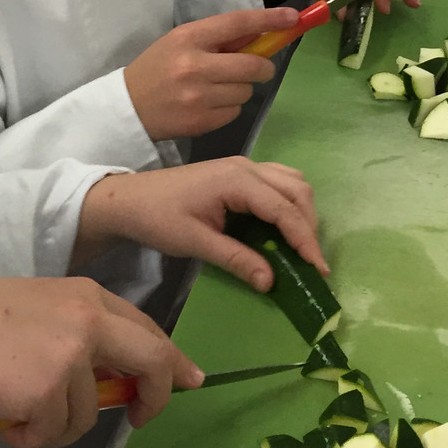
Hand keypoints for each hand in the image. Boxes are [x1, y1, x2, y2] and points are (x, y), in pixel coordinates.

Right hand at [0, 276, 199, 445]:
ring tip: (19, 410)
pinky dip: (32, 436)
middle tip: (141, 417)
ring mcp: (73, 355)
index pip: (146, 327)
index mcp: (87, 295)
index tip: (188, 378)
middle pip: (152, 360)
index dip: (170, 358)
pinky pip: (56, 432)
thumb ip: (78, 333)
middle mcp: (89, 319)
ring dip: (58, 424)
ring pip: (91, 413)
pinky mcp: (50, 392)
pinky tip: (6, 419)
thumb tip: (110, 377)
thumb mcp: (39, 307)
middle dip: (156, 395)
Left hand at [77, 157, 325, 291]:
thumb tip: (272, 282)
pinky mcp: (239, 172)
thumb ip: (236, 259)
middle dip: (309, 226)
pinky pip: (278, 180)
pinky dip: (290, 202)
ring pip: (291, 182)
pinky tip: (283, 227)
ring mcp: (244, 166)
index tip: (318, 269)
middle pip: (296, 190)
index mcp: (236, 181)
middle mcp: (246, 167)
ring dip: (302, 212)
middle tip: (311, 262)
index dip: (306, 240)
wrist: (129, 199)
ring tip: (301, 247)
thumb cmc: (158, 218)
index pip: (284, 209)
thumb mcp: (195, 243)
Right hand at [124, 6, 299, 140]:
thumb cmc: (158, 68)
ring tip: (218, 88)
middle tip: (258, 67)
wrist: (127, 106)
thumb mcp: (181, 42)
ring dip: (241, 88)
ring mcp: (198, 97)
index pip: (237, 23)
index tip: (292, 18)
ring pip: (246, 91)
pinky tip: (209, 105)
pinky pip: (235, 111)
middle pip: (252, 64)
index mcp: (188, 38)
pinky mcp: (201, 122)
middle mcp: (194, 66)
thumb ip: (217, 38)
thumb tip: (261, 33)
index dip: (269, 19)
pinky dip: (229, 107)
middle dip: (262, 66)